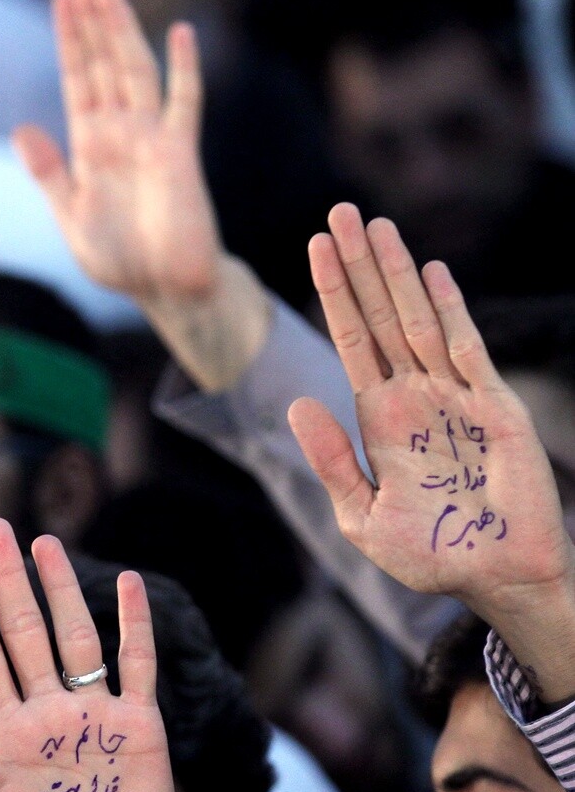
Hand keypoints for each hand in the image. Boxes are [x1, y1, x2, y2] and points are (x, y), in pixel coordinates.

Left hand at [0, 520, 182, 791]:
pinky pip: (137, 666)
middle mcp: (48, 712)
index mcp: (8, 733)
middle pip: (23, 632)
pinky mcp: (138, 727)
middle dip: (7, 581)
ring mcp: (93, 715)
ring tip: (44, 542)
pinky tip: (131, 584)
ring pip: (75, 637)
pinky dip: (135, 625)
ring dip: (61, 590)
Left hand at [15, 0, 217, 305]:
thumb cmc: (118, 257)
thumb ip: (49, 173)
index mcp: (90, 145)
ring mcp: (152, 137)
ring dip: (122, 33)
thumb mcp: (70, 216)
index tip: (60, 3)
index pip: (76, 80)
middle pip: (103, 64)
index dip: (69, 42)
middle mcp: (120, 132)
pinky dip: (185, 68)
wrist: (163, 287)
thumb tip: (20, 129)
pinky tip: (180, 34)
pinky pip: (185, 102)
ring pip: (135, 71)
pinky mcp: (181, 152)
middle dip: (92, 22)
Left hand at [289, 205, 574, 639]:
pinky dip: (449, 311)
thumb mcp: (361, 515)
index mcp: (379, 416)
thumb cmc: (428, 553)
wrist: (492, 579)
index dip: (332, 292)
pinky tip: (431, 274)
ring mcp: (454, 396)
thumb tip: (298, 402)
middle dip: (358, 265)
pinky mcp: (493, 408)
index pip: (350, 338)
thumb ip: (330, 460)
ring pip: (418, 319)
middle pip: (380, 314)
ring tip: (374, 225)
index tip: (312, 245)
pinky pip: (467, 350)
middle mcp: (415, 394)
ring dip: (396, 273)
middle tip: (338, 211)